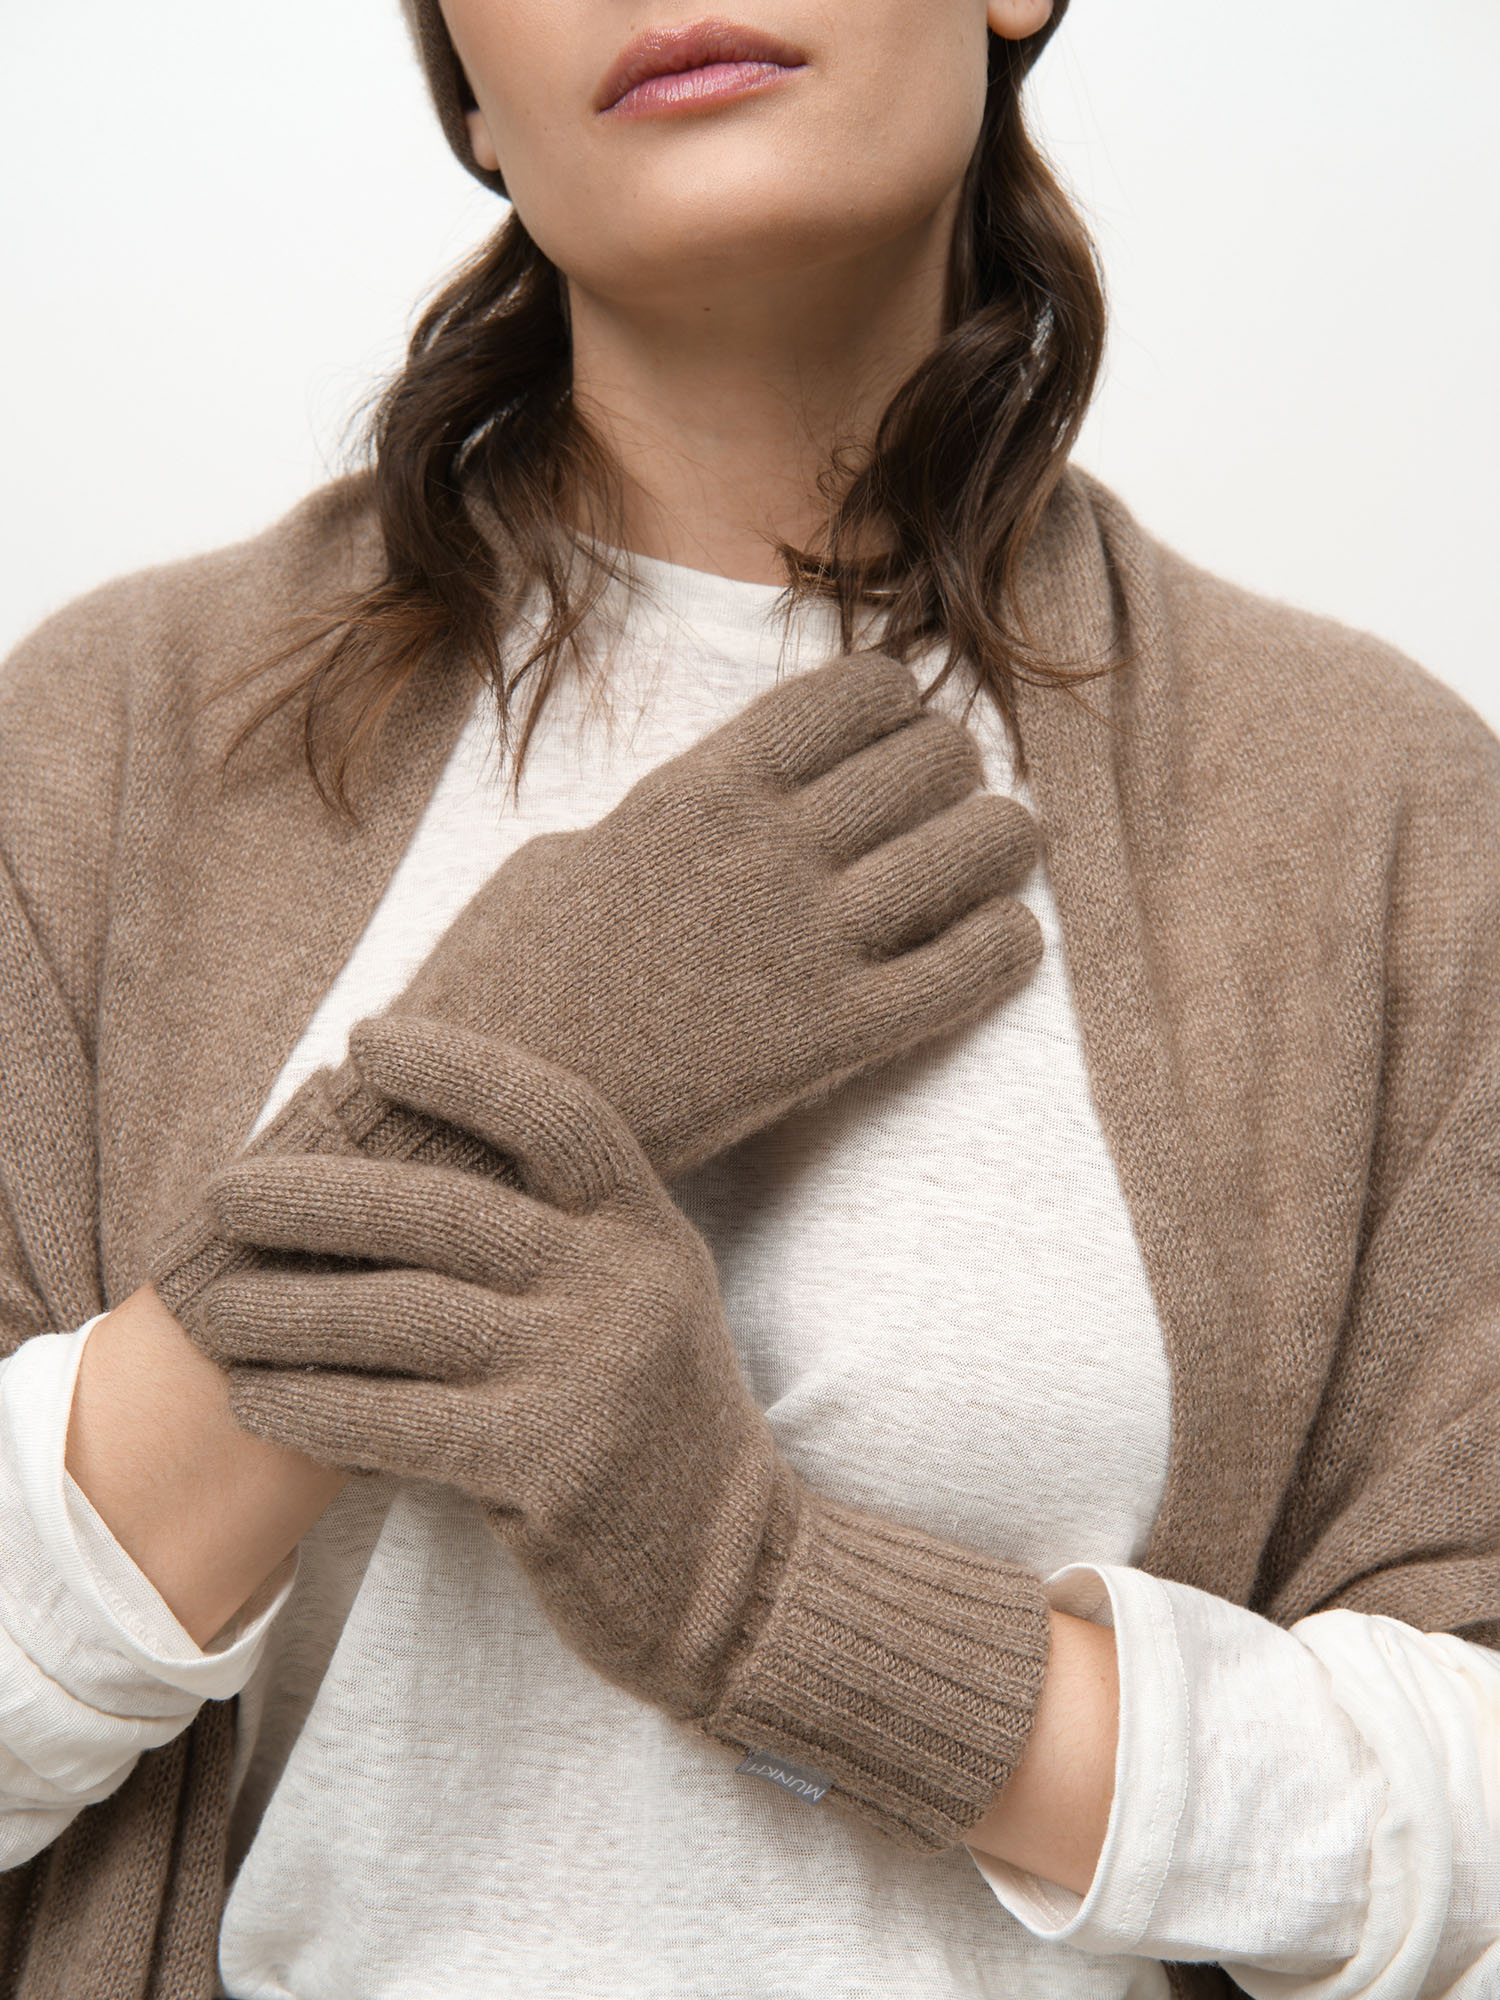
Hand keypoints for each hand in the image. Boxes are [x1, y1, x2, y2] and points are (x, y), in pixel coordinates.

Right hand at [149, 649, 1041, 1321]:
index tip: (891, 738)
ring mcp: (808, 941)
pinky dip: (1008, 944)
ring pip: (981, 845)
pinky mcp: (833, 1038)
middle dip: (955, 774)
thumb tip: (706, 809)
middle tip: (943, 808)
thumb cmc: (503, 989)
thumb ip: (658, 823)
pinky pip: (973, 967)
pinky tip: (1000, 943)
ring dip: (999, 845)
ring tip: (986, 865)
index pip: (857, 691)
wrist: (484, 1114)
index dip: (897, 706)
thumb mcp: (563, 861)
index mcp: (701, 790)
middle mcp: (769, 848)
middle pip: (937, 757)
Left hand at [189, 1037, 1051, 1854]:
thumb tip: (386, 1179)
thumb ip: (556, 1242)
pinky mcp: (549, 1465)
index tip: (365, 1041)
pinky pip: (395, 1420)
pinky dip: (309, 1406)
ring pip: (401, 1316)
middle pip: (444, 1212)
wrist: (733, 1574)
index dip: (460, 1068)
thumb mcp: (639, 1304)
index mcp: (648, 1232)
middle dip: (315, 1197)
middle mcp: (625, 1287)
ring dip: (286, 1309)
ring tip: (211, 1306)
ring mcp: (591, 1375)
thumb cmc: (652, 1428)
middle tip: (223, 1194)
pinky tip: (254, 1399)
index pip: (558, 1116)